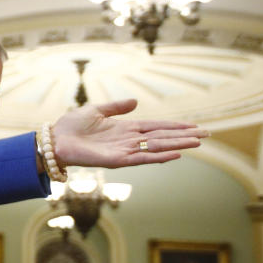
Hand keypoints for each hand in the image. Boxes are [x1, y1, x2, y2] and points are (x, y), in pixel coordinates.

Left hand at [51, 99, 207, 168]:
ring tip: (198, 142)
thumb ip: (116, 107)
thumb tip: (136, 101)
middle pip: (162, 137)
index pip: (156, 127)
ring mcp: (124, 151)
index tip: (194, 126)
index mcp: (125, 128)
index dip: (175, 126)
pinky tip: (175, 154)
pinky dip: (159, 157)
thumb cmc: (71, 125)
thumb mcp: (96, 110)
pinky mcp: (117, 160)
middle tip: (207, 135)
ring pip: (157, 147)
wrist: (55, 139)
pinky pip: (142, 159)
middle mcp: (128, 140)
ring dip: (178, 145)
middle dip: (184, 136)